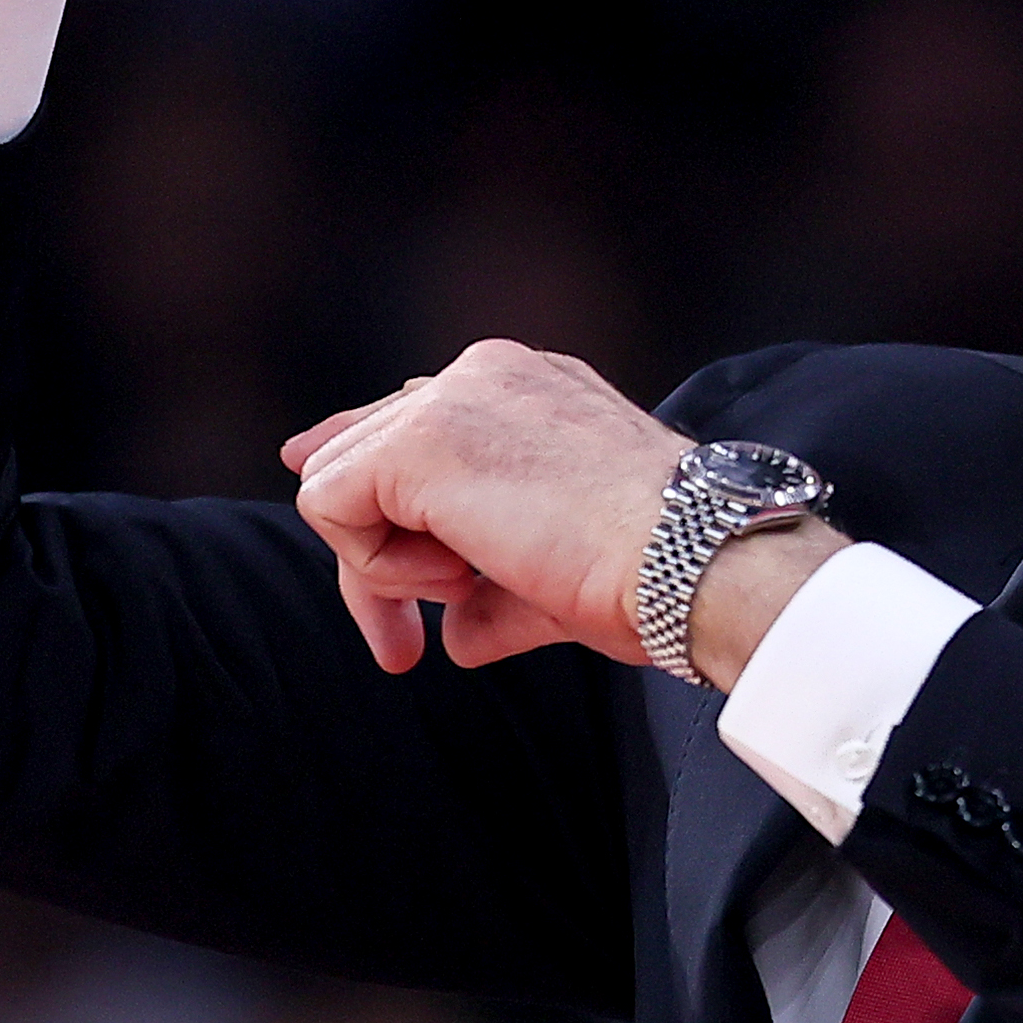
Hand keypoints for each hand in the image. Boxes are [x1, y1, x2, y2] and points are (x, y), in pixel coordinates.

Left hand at [281, 343, 690, 675]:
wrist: (691, 559)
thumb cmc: (653, 571)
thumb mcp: (556, 577)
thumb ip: (491, 594)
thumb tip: (455, 638)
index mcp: (528, 390)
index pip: (414, 421)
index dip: (374, 492)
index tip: (365, 556)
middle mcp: (487, 376)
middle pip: (367, 454)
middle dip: (374, 557)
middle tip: (400, 647)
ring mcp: (451, 397)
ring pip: (338, 480)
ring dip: (386, 566)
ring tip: (463, 593)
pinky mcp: (418, 439)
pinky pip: (330, 507)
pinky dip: (376, 568)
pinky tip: (454, 581)